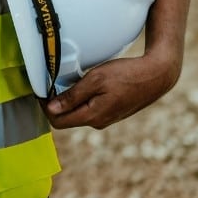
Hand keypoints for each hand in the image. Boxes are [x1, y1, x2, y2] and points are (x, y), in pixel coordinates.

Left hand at [43, 52, 179, 129]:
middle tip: (51, 82)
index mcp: (93, 116)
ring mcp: (107, 118)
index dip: (45, 107)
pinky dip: (82, 98)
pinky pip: (90, 108)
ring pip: (79, 112)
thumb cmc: (128, 75)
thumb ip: (73, 95)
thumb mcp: (96, 79)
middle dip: (55, 104)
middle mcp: (98, 122)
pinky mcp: (113, 112)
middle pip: (67, 118)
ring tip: (67, 80)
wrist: (157, 76)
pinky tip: (85, 84)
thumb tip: (52, 108)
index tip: (40, 90)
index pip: (58, 121)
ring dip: (69, 100)